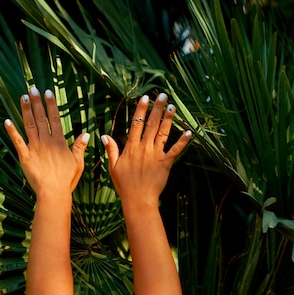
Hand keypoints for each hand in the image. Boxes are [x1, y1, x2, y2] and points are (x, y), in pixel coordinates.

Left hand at [4, 87, 88, 200]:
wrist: (53, 193)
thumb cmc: (66, 180)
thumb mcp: (78, 163)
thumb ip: (79, 147)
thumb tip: (86, 134)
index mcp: (59, 142)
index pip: (54, 119)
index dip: (51, 104)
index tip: (48, 92)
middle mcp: (46, 141)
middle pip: (41, 118)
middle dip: (37, 102)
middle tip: (32, 89)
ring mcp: (35, 148)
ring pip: (29, 125)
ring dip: (26, 110)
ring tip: (23, 97)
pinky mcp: (25, 156)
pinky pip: (17, 141)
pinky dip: (11, 131)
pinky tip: (6, 121)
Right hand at [102, 93, 191, 210]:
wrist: (138, 200)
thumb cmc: (124, 185)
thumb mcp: (113, 167)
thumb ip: (111, 150)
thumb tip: (104, 136)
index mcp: (131, 148)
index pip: (136, 124)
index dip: (141, 110)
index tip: (144, 98)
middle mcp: (144, 148)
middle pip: (151, 124)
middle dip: (156, 108)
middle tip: (162, 95)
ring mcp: (155, 155)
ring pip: (162, 133)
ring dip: (168, 119)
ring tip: (172, 106)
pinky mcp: (165, 164)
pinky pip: (175, 151)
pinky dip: (182, 141)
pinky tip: (189, 132)